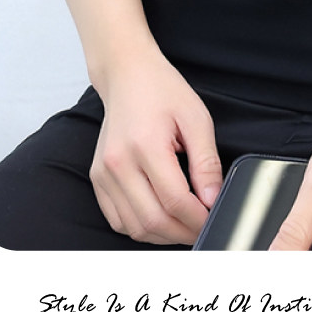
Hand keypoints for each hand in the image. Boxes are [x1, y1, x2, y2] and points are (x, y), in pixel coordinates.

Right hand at [90, 50, 222, 244]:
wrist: (128, 75)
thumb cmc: (162, 91)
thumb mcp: (196, 118)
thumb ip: (206, 162)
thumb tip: (212, 199)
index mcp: (145, 146)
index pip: (174, 200)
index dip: (197, 218)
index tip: (214, 219)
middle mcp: (117, 164)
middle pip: (152, 220)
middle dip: (183, 232)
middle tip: (204, 228)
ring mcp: (103, 174)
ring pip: (133, 227)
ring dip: (162, 235)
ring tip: (185, 226)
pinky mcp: (97, 179)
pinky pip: (118, 219)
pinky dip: (141, 227)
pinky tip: (161, 218)